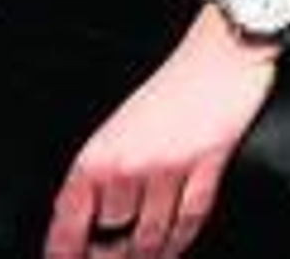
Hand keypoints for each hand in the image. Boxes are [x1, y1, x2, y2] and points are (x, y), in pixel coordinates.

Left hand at [45, 13, 275, 258]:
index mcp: (97, 154)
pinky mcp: (206, 163)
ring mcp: (167, 166)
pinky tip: (176, 245)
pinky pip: (189, 219)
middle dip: (115, 256)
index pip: (67, 225)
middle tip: (120, 257)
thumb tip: (94, 221)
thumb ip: (103, 171)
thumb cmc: (175, 84)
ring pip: (150, 237)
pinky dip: (181, 240)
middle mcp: (126, 164)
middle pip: (111, 240)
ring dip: (150, 255)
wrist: (221, 51)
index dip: (67, 256)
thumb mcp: (121, 126)